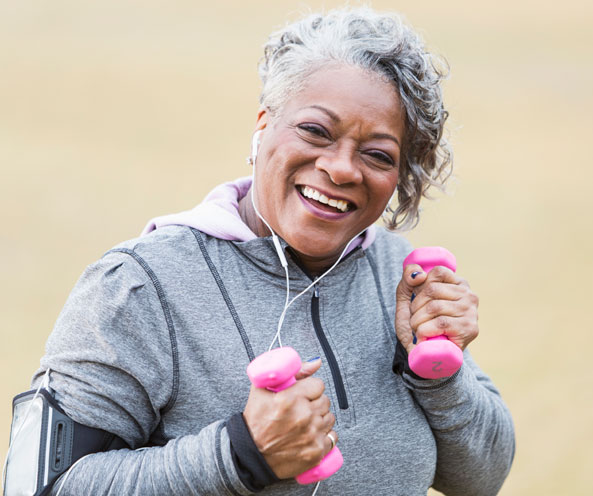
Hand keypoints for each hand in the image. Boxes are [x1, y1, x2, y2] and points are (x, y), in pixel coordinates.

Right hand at [242, 358, 337, 478]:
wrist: (252, 456)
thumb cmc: (256, 422)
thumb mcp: (263, 389)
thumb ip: (292, 371)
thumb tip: (316, 362)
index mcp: (290, 399)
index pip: (318, 385)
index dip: (310, 389)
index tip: (303, 394)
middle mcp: (304, 416)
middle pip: (325, 401)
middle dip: (315, 403)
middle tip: (302, 409)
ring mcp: (311, 435)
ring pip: (330, 418)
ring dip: (320, 418)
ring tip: (305, 423)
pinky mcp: (316, 451)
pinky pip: (332, 437)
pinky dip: (324, 436)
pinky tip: (311, 435)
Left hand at [395, 264, 478, 353]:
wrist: (423, 353)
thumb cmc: (418, 321)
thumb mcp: (408, 296)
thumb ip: (408, 278)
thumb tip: (419, 274)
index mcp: (457, 283)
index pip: (438, 272)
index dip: (421, 285)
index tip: (417, 298)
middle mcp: (468, 295)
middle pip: (433, 289)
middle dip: (415, 306)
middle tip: (415, 318)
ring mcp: (471, 312)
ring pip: (434, 307)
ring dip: (417, 320)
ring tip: (417, 328)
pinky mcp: (468, 329)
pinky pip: (440, 323)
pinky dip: (424, 330)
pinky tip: (422, 336)